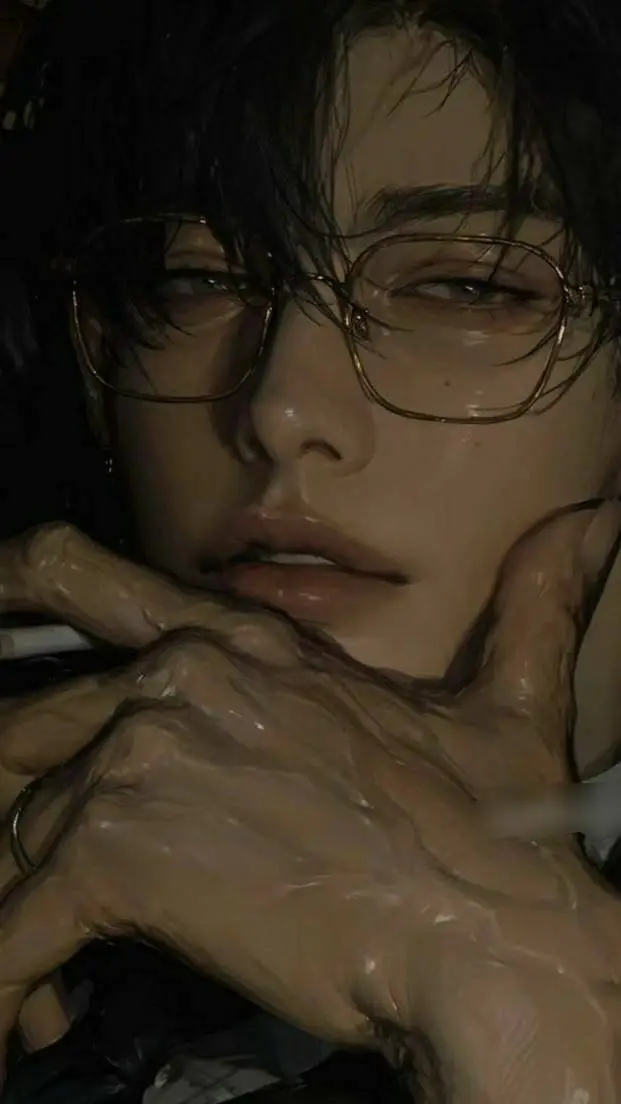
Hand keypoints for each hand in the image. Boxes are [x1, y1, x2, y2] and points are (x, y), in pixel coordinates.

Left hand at [0, 509, 619, 1102]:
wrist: (489, 933)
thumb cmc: (493, 831)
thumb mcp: (509, 702)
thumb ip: (537, 599)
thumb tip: (595, 520)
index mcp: (241, 643)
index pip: (76, 576)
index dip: (5, 587)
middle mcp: (176, 678)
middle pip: (21, 728)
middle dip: (9, 799)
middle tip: (28, 868)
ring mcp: (141, 757)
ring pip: (15, 830)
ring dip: (23, 905)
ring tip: (58, 976)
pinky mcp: (117, 853)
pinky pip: (11, 924)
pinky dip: (10, 980)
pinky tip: (43, 1021)